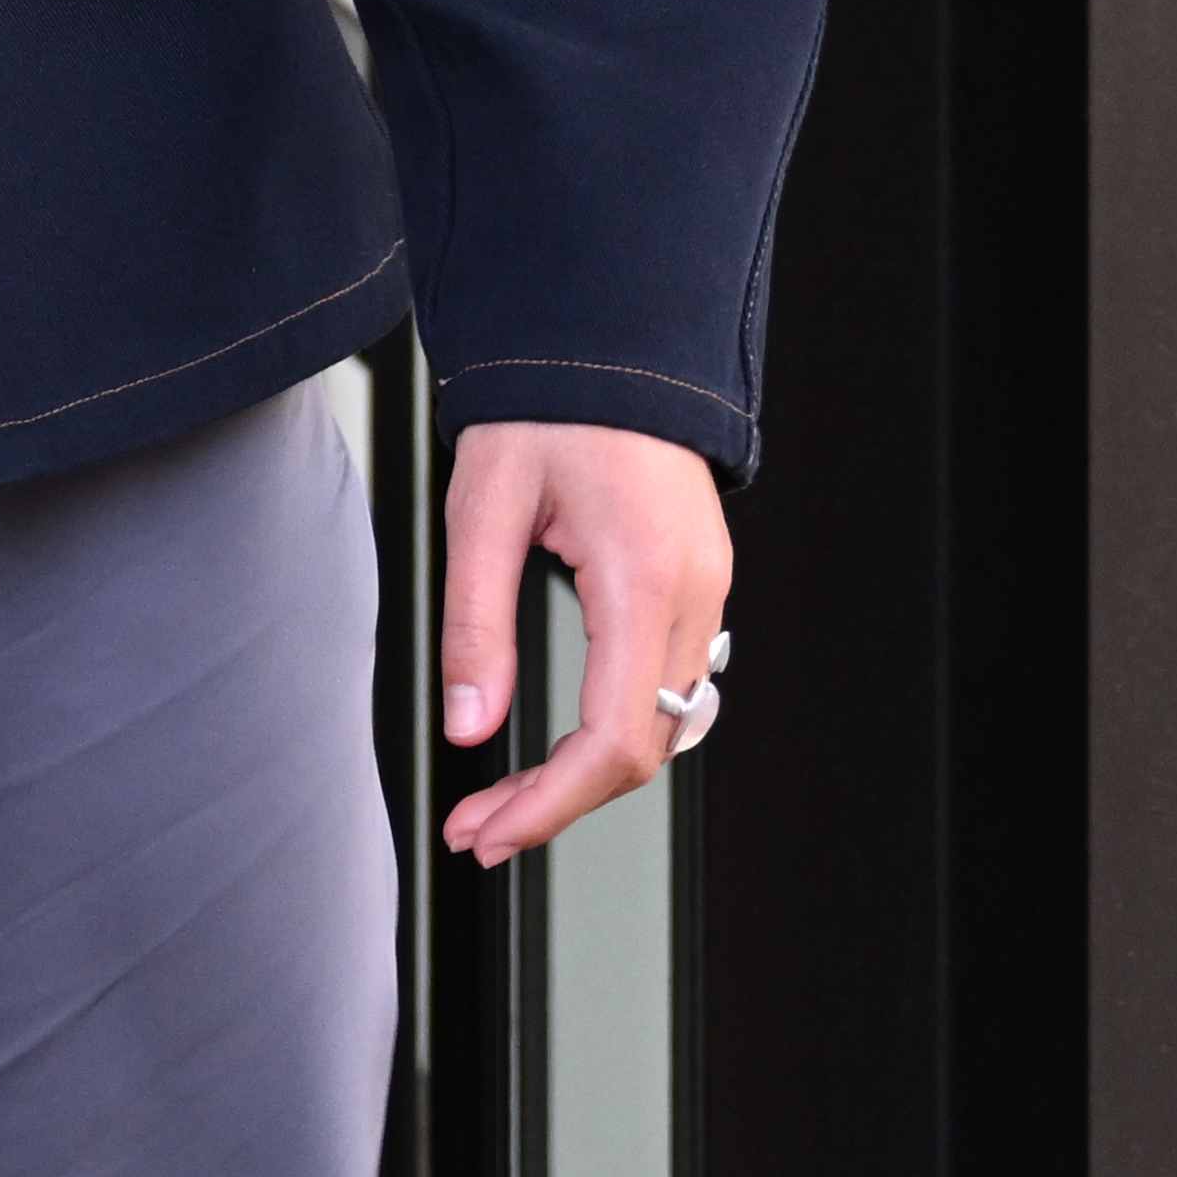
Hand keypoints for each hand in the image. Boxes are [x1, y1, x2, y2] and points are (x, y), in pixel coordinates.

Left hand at [435, 418, 732, 865]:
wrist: (605, 344)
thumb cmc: (544, 409)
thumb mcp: (482, 508)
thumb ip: (475, 622)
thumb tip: (468, 726)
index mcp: (645, 580)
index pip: (615, 740)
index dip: (551, 805)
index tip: (487, 833)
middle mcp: (695, 597)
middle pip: (642, 750)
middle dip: (558, 803)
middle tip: (477, 830)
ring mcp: (708, 593)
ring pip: (660, 727)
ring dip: (585, 775)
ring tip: (503, 801)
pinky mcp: (697, 586)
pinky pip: (666, 687)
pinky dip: (613, 730)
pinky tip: (556, 747)